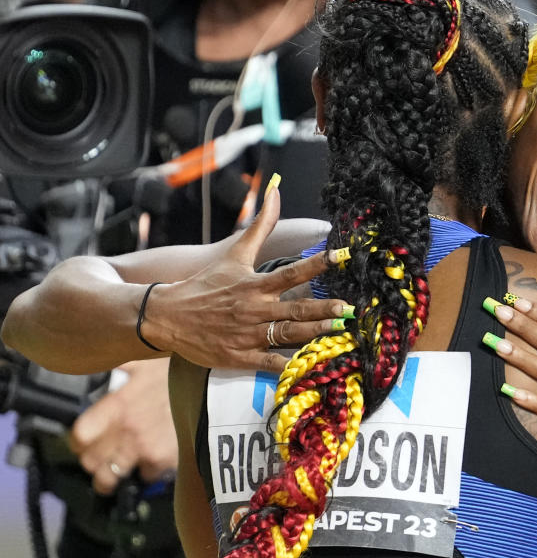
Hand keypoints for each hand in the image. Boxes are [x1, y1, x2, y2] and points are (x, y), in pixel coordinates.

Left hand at [69, 358, 176, 494]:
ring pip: (110, 478)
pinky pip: (144, 477)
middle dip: (93, 459)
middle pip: (90, 462)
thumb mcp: (146, 360)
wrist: (216, 388)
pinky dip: (145, 470)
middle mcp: (127, 431)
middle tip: (100, 454)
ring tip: (117, 467)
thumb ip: (119, 365)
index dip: (79, 440)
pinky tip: (150, 458)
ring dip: (111, 473)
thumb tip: (96, 360)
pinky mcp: (165, 461)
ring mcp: (145, 449)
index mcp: (118, 405)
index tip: (85, 439)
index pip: (80, 436)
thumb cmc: (181, 371)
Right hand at [141, 186, 350, 372]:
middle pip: (295, 309)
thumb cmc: (206, 285)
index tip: (339, 258)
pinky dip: (287, 365)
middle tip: (348, 309)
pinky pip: (268, 362)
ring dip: (314, 334)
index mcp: (255, 285)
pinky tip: (308, 366)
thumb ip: (260, 226)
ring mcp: (247, 335)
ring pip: (287, 335)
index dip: (316, 265)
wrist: (167, 316)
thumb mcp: (234, 255)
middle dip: (323, 309)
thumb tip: (275, 191)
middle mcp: (254, 309)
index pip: (291, 272)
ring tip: (339, 332)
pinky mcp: (238, 357)